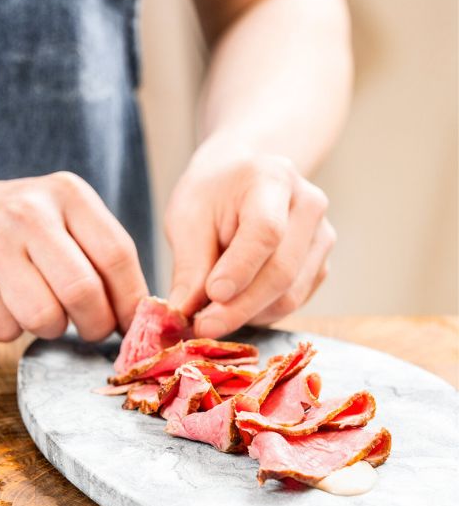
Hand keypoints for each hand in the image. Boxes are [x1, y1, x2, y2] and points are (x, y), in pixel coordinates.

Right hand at [0, 172, 147, 341]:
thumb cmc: (21, 229)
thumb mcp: (65, 218)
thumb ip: (104, 256)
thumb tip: (147, 316)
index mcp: (67, 193)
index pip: (117, 255)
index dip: (131, 300)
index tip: (132, 322)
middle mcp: (28, 211)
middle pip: (83, 292)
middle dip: (95, 325)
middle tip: (92, 328)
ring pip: (45, 318)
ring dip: (52, 328)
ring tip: (42, 306)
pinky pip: (5, 331)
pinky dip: (11, 329)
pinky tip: (2, 302)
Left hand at [165, 140, 334, 336]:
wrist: (237, 183)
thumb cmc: (210, 197)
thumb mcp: (187, 219)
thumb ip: (189, 266)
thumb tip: (183, 314)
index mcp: (273, 179)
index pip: (266, 231)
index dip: (240, 269)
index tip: (212, 296)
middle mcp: (308, 205)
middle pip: (282, 271)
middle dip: (239, 307)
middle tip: (203, 326)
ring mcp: (322, 236)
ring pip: (290, 294)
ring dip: (249, 314)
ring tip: (212, 314)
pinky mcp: (322, 263)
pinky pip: (295, 302)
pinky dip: (262, 312)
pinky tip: (235, 305)